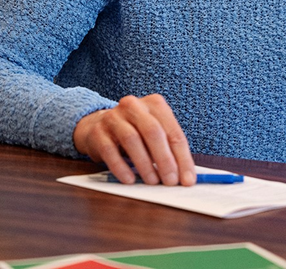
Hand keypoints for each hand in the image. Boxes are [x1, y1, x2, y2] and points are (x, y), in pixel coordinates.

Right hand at [73, 94, 196, 186]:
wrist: (97, 126)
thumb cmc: (134, 132)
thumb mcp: (153, 135)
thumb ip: (169, 150)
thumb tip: (185, 176)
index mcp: (154, 104)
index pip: (173, 131)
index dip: (182, 157)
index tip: (188, 179)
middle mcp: (134, 106)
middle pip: (153, 132)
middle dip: (165, 159)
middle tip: (170, 181)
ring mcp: (114, 117)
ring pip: (132, 139)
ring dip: (144, 164)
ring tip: (152, 181)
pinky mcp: (98, 131)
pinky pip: (110, 150)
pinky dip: (121, 167)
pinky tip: (129, 179)